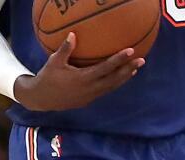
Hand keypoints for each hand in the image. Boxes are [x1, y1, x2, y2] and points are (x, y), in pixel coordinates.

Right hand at [13, 34, 143, 111]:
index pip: (106, 68)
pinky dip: (117, 82)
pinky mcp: (91, 98)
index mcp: (83, 78)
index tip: (130, 51)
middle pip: (115, 79)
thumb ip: (65, 49)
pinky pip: (108, 89)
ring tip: (136, 68)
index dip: (119, 59)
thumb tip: (73, 34)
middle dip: (129, 69)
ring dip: (125, 77)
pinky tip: (122, 76)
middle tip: (141, 60)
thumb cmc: (48, 78)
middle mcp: (92, 88)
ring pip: (113, 85)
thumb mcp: (54, 62)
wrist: (43, 99)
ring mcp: (93, 95)